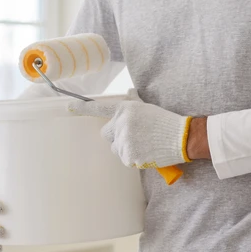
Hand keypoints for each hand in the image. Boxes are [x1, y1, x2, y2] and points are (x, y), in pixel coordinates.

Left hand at [68, 91, 191, 168]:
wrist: (182, 137)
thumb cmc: (166, 121)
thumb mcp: (148, 108)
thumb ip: (134, 102)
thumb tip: (128, 92)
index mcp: (124, 109)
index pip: (99, 108)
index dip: (82, 108)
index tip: (68, 108)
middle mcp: (121, 123)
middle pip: (106, 134)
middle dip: (115, 137)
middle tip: (133, 137)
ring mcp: (124, 140)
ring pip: (116, 148)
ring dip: (126, 148)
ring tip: (144, 145)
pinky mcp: (129, 155)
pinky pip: (125, 159)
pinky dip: (134, 158)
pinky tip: (147, 152)